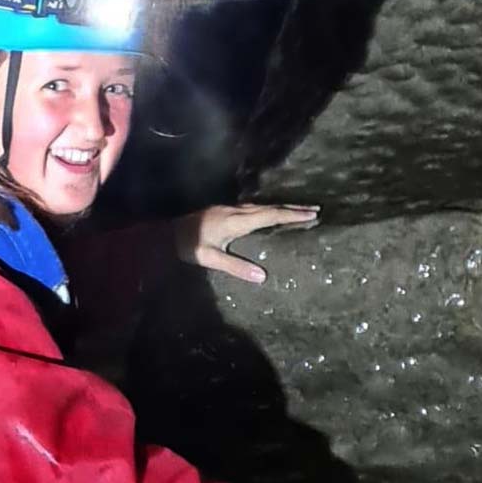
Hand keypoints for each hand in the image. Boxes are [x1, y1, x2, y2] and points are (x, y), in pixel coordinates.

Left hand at [173, 203, 319, 282]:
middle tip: (315, 210)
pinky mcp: (223, 210)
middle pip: (269, 207)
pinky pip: (253, 207)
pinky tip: (271, 213)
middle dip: (293, 209)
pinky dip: (268, 209)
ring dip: (281, 208)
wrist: (165, 232)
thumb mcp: (210, 259)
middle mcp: (234, 211)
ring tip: (300, 211)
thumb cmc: (187, 246)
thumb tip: (263, 277)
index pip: (269, 215)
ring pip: (261, 205)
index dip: (291, 215)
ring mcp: (228, 208)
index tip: (311, 214)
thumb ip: (235, 267)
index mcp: (235, 221)